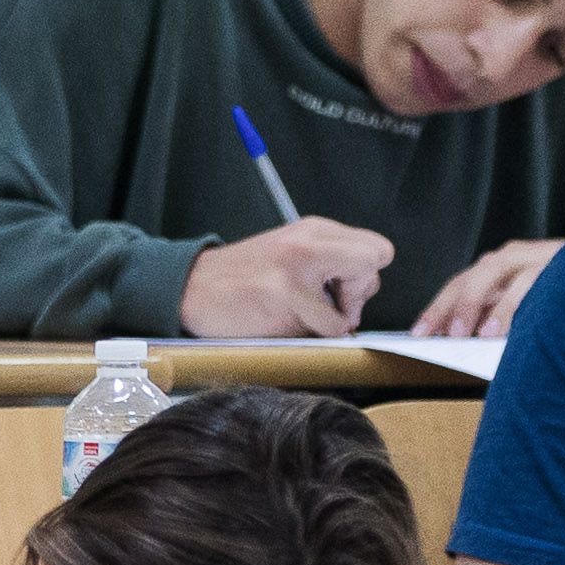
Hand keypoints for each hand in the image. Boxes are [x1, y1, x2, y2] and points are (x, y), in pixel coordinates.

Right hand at [178, 218, 395, 336]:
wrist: (188, 288)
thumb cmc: (240, 280)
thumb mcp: (289, 255)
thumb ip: (328, 264)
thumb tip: (361, 295)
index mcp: (314, 230)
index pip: (376, 248)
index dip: (366, 273)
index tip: (338, 289)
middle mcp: (309, 240)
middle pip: (376, 260)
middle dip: (360, 292)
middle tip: (327, 303)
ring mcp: (297, 265)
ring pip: (357, 297)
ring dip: (336, 319)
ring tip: (300, 314)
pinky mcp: (284, 293)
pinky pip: (330, 327)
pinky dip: (315, 335)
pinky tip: (285, 323)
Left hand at [412, 237, 560, 336]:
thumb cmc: (555, 288)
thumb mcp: (520, 300)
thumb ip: (494, 315)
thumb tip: (463, 343)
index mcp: (493, 269)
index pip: (457, 285)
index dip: (437, 309)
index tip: (419, 334)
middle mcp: (510, 258)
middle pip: (474, 277)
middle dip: (458, 307)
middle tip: (448, 336)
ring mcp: (536, 256)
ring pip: (505, 273)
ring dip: (494, 306)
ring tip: (483, 334)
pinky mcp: (563, 261)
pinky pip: (543, 278)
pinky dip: (532, 298)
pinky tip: (527, 319)